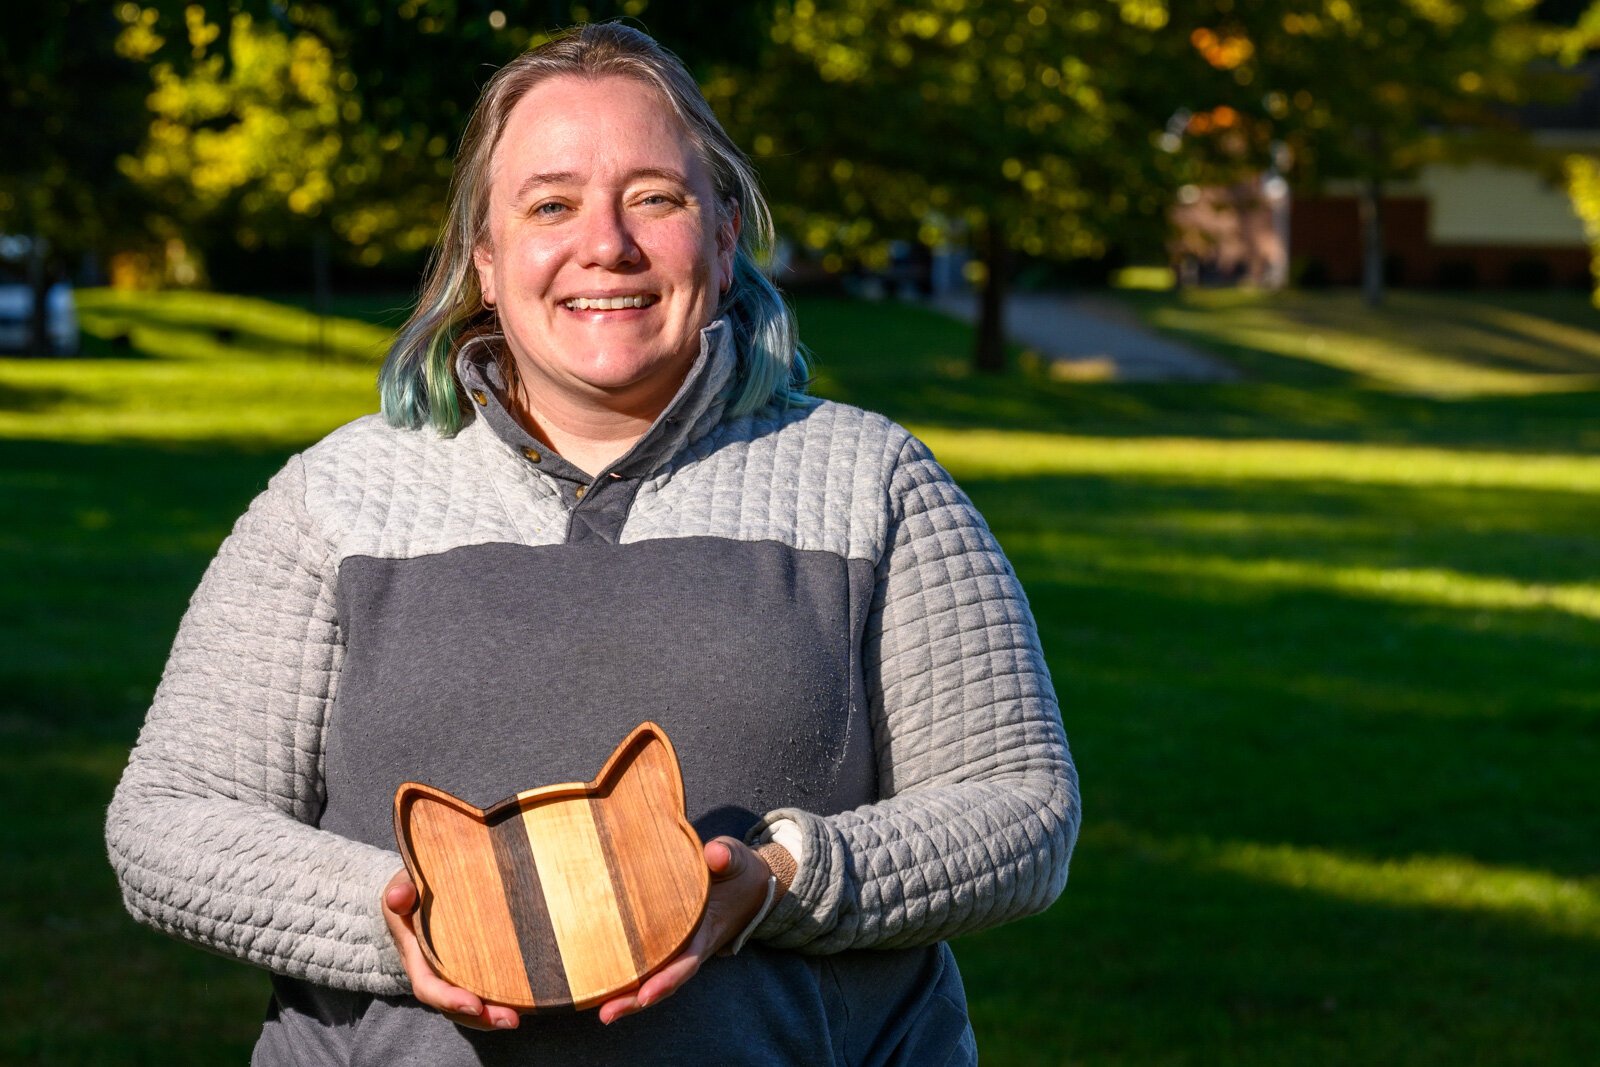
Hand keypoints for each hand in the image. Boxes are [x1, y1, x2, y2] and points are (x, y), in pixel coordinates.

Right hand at [382, 868, 521, 1030]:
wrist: (418, 892)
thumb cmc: (411, 889)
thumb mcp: (401, 886)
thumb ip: (400, 891)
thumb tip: (398, 897)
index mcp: (415, 955)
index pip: (428, 986)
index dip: (449, 998)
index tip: (474, 1005)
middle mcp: (433, 972)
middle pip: (453, 1005)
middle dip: (480, 1017)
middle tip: (510, 1019)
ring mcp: (451, 973)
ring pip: (470, 1004)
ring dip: (492, 1015)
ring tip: (517, 1018)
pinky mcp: (470, 968)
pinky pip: (484, 990)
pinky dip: (501, 1000)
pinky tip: (526, 1001)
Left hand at [596, 836, 773, 1025]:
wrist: (751, 888)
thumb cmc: (738, 872)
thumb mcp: (736, 860)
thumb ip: (727, 856)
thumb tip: (716, 855)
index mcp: (706, 931)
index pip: (686, 960)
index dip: (667, 979)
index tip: (647, 994)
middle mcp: (692, 948)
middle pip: (664, 982)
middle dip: (636, 1000)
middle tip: (606, 1014)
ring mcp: (680, 949)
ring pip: (654, 980)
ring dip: (628, 997)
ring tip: (600, 1011)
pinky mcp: (669, 944)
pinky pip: (649, 967)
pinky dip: (629, 980)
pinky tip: (602, 987)